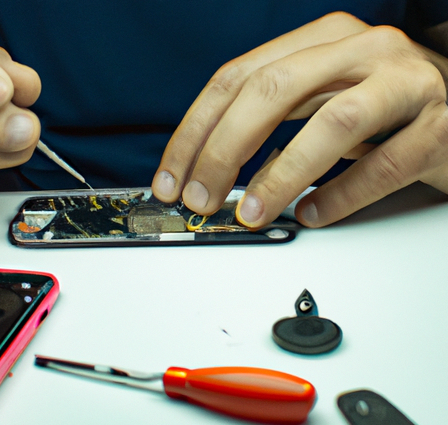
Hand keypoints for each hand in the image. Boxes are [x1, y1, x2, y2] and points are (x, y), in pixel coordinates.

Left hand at [152, 12, 447, 226]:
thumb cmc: (383, 110)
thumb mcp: (317, 103)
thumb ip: (272, 124)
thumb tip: (215, 168)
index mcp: (320, 42)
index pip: (237, 79)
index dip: (195, 132)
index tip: (172, 177)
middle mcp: (361, 51)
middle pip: (272, 92)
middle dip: (223, 152)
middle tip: (200, 199)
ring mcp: (405, 84)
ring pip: (331, 124)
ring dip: (279, 176)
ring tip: (251, 214)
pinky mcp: (440, 127)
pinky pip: (383, 165)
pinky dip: (342, 195)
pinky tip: (314, 214)